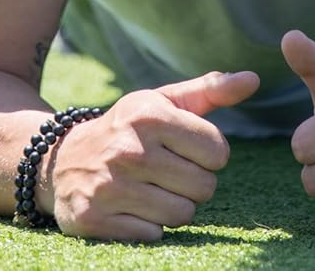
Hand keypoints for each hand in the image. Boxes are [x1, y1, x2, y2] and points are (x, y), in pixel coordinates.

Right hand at [48, 69, 259, 240]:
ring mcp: (109, 186)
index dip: (208, 155)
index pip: (218, 151)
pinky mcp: (95, 219)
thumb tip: (253, 78)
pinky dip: (149, 226)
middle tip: (167, 172)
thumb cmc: (127, 129)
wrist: (61, 160)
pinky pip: (154, 235)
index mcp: (149, 115)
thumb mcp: (163, 102)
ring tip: (150, 189)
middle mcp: (128, 149)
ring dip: (174, 206)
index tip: (185, 150)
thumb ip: (211, 90)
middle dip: (194, 183)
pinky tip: (131, 208)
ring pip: (182, 214)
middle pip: (205, 187)